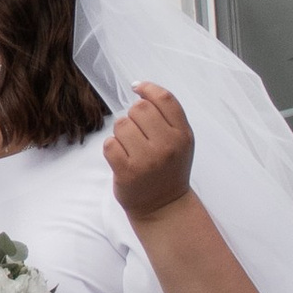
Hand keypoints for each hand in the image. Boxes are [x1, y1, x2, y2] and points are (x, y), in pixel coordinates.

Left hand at [105, 82, 195, 224]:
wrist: (163, 206)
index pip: (164, 99)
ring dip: (121, 133)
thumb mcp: (180, 141)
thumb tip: (139, 86)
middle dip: (133, 116)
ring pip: (121, 125)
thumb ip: (166, 115)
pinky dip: (112, 148)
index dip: (148, 88)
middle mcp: (167, 146)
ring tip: (130, 147)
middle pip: (139, 108)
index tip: (137, 88)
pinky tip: (122, 158)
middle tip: (137, 132)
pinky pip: (109, 144)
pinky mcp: (128, 172)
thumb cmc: (169, 169)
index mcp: (183, 135)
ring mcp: (147, 160)